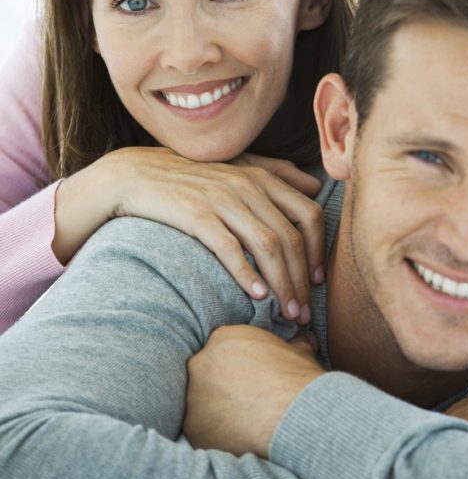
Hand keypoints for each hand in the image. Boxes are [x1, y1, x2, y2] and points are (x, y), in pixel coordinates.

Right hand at [54, 148, 323, 323]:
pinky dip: (246, 273)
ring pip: (267, 245)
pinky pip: (230, 247)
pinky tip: (256, 296)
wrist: (137, 174)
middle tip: (304, 312)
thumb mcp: (238, 165)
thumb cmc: (193, 175)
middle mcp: (247, 185)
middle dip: (303, 278)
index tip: (319, 281)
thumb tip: (317, 185)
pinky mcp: (196, 214)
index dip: (319, 250)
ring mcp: (222, 199)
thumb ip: (279, 172)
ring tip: (287, 312)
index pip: (309, 213)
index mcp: (262, 176)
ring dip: (282, 284)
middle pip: (291, 236)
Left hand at [183, 325, 323, 455]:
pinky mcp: (193, 428)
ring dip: (216, 411)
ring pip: (201, 404)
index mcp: (223, 338)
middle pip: (206, 375)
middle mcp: (201, 363)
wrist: (293, 414)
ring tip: (242, 421)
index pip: (222, 350)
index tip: (247, 378)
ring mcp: (193, 396)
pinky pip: (201, 430)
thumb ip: (293, 342)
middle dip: (221, 386)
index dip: (235, 366)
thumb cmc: (296, 378)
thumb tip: (304, 338)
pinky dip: (215, 434)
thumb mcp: (298, 350)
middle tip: (243, 400)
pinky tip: (236, 436)